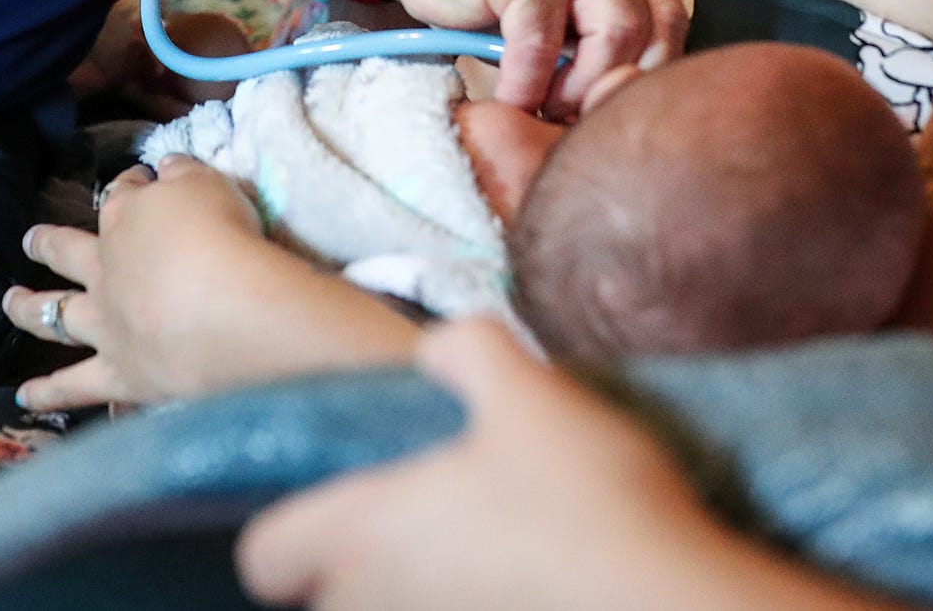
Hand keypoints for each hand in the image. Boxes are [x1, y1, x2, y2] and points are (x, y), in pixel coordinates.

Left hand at [7, 159, 422, 409]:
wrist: (227, 308)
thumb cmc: (222, 237)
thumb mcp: (209, 185)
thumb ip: (184, 175)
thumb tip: (166, 167)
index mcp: (127, 220)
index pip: (122, 194)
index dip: (129, 185)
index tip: (138, 179)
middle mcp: (106, 271)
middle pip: (67, 253)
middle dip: (48, 244)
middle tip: (30, 240)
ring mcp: (105, 324)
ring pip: (55, 316)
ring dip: (28, 309)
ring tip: (10, 303)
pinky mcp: (118, 373)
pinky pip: (76, 386)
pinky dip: (50, 394)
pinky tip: (25, 398)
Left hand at [237, 321, 737, 610]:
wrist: (667, 604)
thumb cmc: (583, 498)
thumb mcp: (527, 392)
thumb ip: (466, 351)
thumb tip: (438, 347)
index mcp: (360, 535)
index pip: (265, 555)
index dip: (292, 528)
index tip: (345, 503)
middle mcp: (371, 608)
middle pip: (326, 600)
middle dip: (361, 565)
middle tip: (428, 518)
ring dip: (415, 592)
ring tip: (483, 553)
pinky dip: (466, 609)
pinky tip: (523, 588)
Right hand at [383, 0, 686, 113]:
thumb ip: (596, 26)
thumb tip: (626, 101)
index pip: (671, 18)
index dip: (650, 76)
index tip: (615, 109)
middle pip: (652, 31)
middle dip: (615, 87)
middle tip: (576, 114)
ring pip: (614, 37)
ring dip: (579, 90)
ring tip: (545, 104)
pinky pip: (542, 48)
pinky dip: (527, 87)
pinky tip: (510, 99)